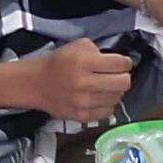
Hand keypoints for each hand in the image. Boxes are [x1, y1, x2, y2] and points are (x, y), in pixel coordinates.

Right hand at [23, 40, 137, 122]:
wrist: (36, 83)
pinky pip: (108, 112)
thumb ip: (99, 52)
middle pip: (124, 83)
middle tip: (117, 75)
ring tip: (105, 87)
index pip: (120, 64)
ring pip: (117, 98)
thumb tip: (117, 63)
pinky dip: (107, 104)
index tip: (123, 63)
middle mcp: (85, 83)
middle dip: (123, 77)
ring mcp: (83, 103)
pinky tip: (99, 98)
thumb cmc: (60, 61)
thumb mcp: (78, 46)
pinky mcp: (81, 116)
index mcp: (84, 63)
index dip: (126, 62)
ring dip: (114, 91)